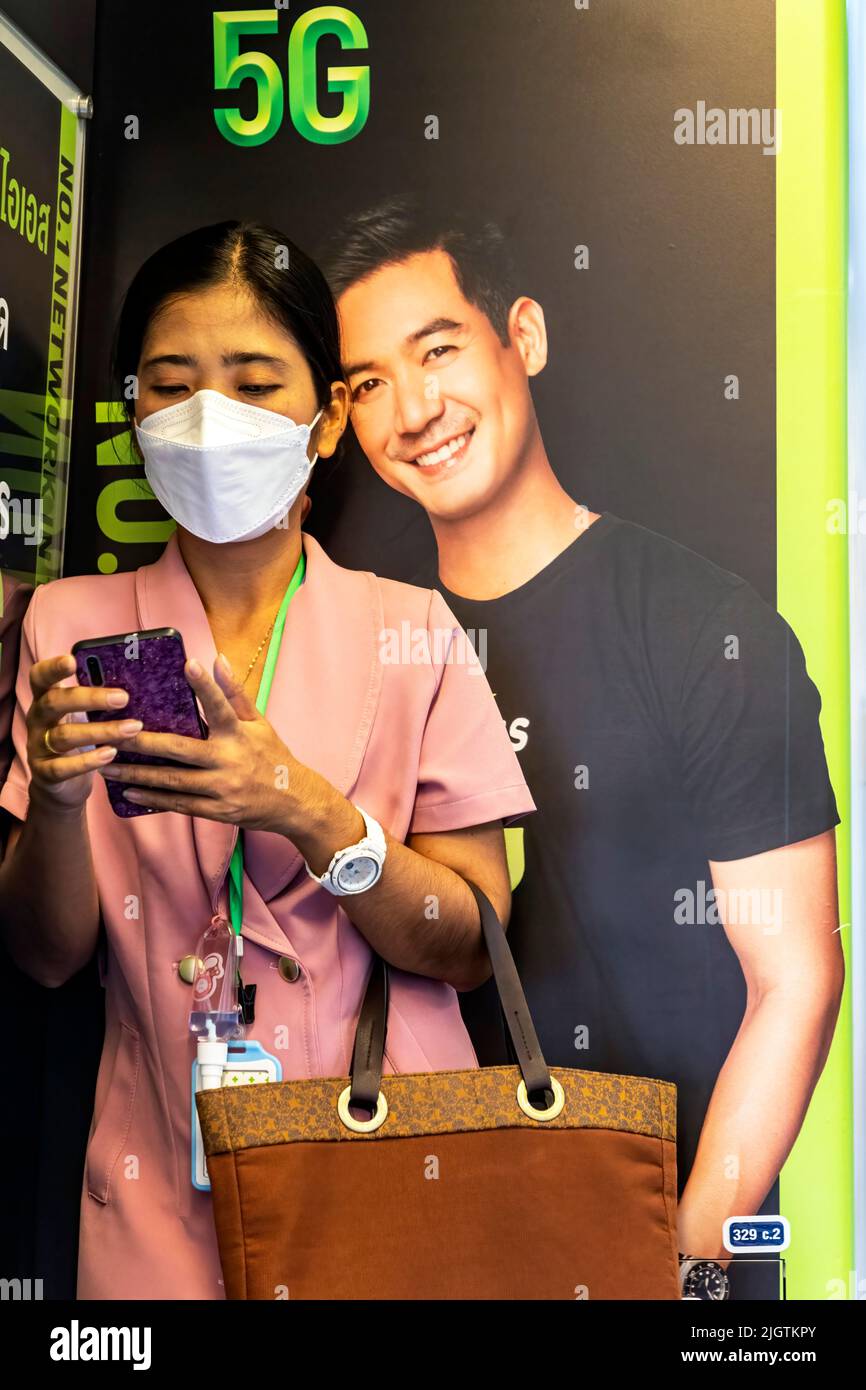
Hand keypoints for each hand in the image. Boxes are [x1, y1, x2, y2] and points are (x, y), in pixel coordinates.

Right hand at [26, 653, 142, 809]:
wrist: (61, 787)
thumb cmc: (80, 741)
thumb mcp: (85, 717)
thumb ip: (100, 700)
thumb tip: (142, 681)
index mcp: (46, 699)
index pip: (41, 676)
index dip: (53, 668)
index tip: (73, 659)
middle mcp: (38, 720)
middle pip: (55, 702)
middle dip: (89, 698)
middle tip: (123, 697)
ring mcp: (38, 747)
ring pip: (65, 736)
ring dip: (101, 731)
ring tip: (132, 728)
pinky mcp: (45, 773)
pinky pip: (63, 767)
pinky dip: (88, 761)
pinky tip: (110, 754)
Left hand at [97, 653, 303, 829]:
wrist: (295, 801)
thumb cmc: (272, 756)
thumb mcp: (259, 723)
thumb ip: (235, 693)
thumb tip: (218, 659)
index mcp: (239, 734)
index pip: (221, 704)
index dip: (206, 685)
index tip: (189, 664)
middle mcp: (229, 760)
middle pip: (179, 749)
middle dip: (142, 742)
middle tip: (111, 734)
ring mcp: (222, 788)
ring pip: (172, 781)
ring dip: (137, 775)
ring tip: (107, 766)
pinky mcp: (218, 811)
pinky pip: (180, 804)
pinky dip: (153, 799)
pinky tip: (129, 793)